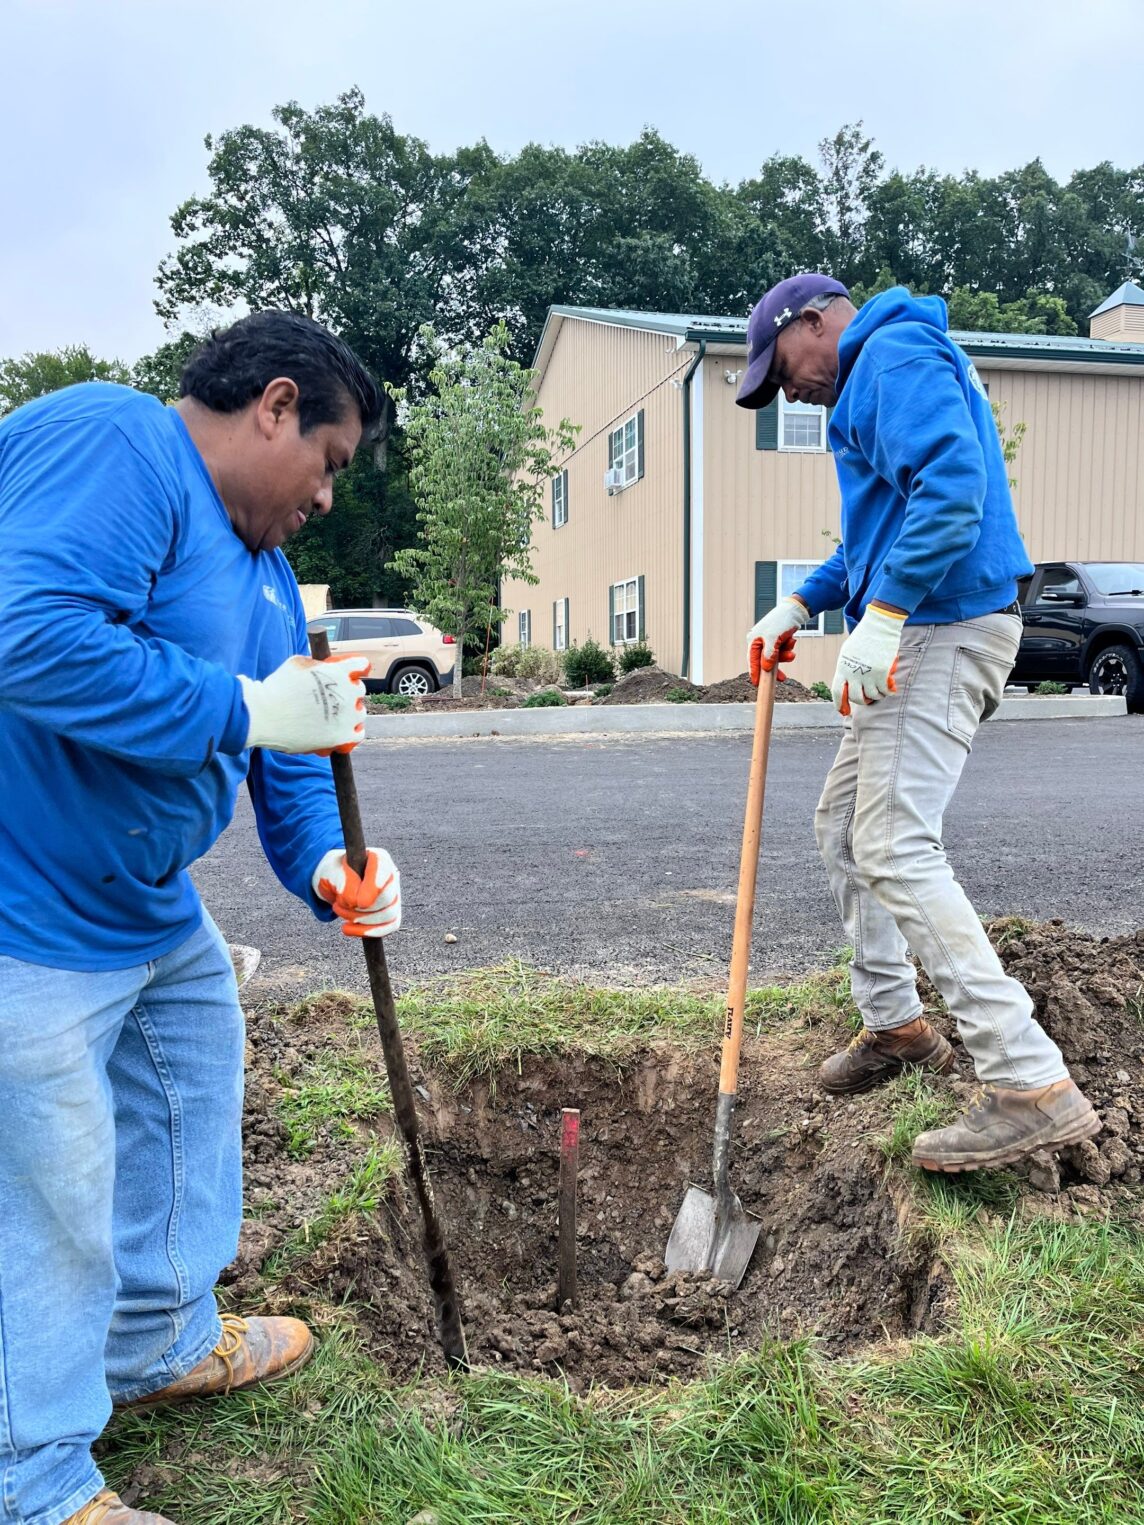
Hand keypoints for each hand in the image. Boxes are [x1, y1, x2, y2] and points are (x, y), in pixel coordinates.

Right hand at [239, 655, 368, 753]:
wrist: (265, 715)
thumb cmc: (276, 687)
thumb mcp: (297, 663)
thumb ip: (316, 664)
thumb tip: (322, 667)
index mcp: (338, 672)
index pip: (361, 665)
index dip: (356, 668)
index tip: (349, 674)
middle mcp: (347, 692)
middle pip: (359, 691)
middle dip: (348, 692)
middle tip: (334, 698)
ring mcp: (346, 716)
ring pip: (359, 713)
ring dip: (351, 714)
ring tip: (337, 717)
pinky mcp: (341, 736)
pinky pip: (357, 735)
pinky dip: (353, 733)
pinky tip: (344, 732)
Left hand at [312, 847, 400, 938]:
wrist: (334, 881)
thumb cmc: (334, 873)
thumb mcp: (332, 872)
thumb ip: (345, 882)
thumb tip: (357, 902)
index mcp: (379, 859)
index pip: (385, 873)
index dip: (374, 889)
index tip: (359, 902)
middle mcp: (391, 876)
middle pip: (388, 899)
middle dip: (360, 909)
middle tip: (338, 906)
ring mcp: (394, 895)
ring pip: (388, 915)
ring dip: (360, 921)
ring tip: (340, 913)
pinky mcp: (391, 913)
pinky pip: (389, 927)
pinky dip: (368, 932)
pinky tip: (349, 929)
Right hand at [746, 596, 809, 683]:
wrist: (795, 610)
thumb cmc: (781, 621)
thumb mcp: (773, 639)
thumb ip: (769, 655)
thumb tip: (766, 668)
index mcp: (754, 640)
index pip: (752, 660)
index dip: (755, 673)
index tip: (758, 684)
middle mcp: (760, 641)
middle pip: (765, 660)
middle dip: (775, 667)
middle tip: (782, 678)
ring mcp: (769, 641)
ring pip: (775, 657)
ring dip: (784, 657)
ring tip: (792, 654)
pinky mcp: (778, 640)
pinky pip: (781, 651)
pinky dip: (787, 650)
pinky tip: (791, 642)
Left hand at [831, 605, 906, 714]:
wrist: (879, 625)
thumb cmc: (864, 637)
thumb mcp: (848, 652)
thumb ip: (847, 668)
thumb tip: (847, 684)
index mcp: (842, 668)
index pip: (837, 691)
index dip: (839, 704)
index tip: (844, 712)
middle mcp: (853, 673)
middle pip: (856, 697)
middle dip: (862, 701)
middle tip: (868, 698)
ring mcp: (868, 674)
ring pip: (872, 696)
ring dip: (877, 696)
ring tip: (880, 691)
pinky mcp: (882, 672)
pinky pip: (885, 690)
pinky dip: (888, 692)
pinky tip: (891, 688)